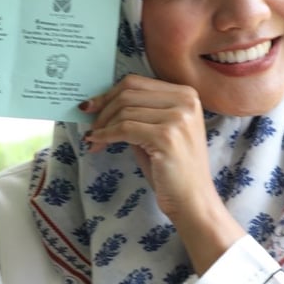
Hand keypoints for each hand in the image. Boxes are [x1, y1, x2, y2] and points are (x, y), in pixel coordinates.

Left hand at [80, 75, 244, 273]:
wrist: (193, 201)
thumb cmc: (173, 170)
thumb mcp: (158, 132)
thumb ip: (139, 114)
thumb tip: (101, 103)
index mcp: (186, 95)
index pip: (137, 82)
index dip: (109, 94)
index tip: (92, 107)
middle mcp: (185, 101)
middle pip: (128, 93)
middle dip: (103, 109)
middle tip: (90, 126)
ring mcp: (178, 118)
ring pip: (124, 111)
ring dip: (102, 126)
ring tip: (94, 140)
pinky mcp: (167, 137)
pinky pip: (124, 129)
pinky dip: (106, 135)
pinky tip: (98, 143)